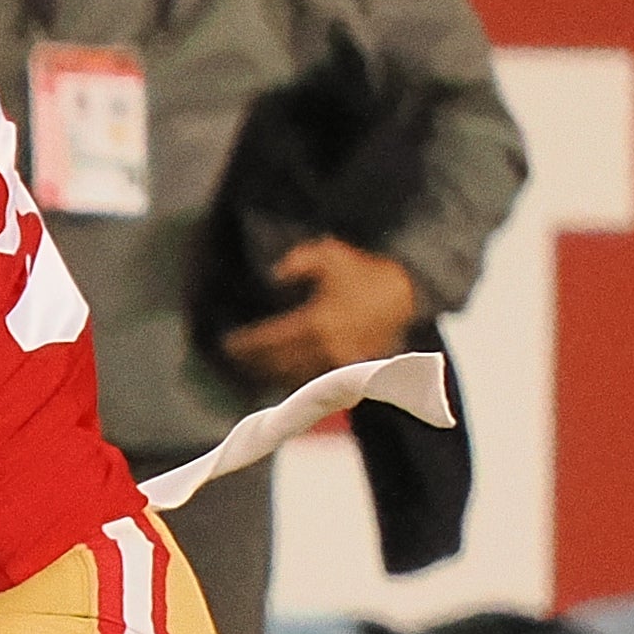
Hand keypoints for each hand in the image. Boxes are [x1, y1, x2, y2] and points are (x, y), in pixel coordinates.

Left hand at [220, 238, 422, 392]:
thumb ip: (298, 261)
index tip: (227, 344)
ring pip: (294, 377)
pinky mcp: (349, 369)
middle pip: (277, 364)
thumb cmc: (365, 273)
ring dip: (270, 374)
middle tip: (234, 359)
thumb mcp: (330, 255)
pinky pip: (314, 379)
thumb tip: (275, 275)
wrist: (405, 293)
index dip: (245, 345)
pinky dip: (293, 379)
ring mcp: (339, 363)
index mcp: (316, 323)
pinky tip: (281, 373)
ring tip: (252, 368)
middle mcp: (325, 349)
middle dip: (252, 363)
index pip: (269, 341)